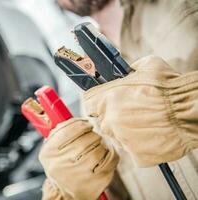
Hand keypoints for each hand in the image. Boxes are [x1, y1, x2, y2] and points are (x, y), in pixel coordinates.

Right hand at [39, 118, 117, 199]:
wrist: (64, 194)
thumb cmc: (60, 167)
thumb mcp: (51, 151)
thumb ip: (60, 132)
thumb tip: (77, 120)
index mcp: (50, 153)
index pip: (69, 130)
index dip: (81, 123)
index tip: (86, 124)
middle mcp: (63, 164)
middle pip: (86, 138)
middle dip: (92, 134)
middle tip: (92, 136)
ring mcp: (80, 174)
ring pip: (100, 148)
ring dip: (102, 143)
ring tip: (98, 146)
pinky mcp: (96, 181)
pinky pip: (111, 159)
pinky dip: (112, 153)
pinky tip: (106, 153)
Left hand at [83, 55, 197, 166]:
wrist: (190, 111)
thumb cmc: (170, 88)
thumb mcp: (148, 66)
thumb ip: (131, 69)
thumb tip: (129, 69)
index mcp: (107, 98)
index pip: (88, 104)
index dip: (97, 104)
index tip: (104, 105)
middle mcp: (110, 120)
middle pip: (103, 123)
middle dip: (114, 119)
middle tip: (132, 114)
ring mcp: (122, 139)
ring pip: (118, 138)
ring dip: (127, 133)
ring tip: (146, 125)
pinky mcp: (136, 155)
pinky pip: (133, 152)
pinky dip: (141, 147)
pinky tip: (153, 136)